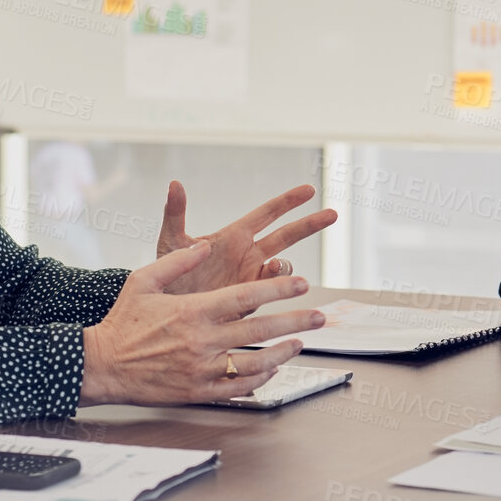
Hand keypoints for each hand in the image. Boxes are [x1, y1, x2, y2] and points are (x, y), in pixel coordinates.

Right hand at [81, 243, 326, 405]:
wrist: (100, 365)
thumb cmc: (122, 321)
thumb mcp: (143, 280)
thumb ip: (178, 261)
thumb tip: (205, 244)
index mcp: (194, 311)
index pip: (247, 296)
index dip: (278, 288)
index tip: (301, 283)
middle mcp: (202, 340)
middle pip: (260, 330)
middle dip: (295, 321)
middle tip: (319, 315)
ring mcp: (201, 369)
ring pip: (255, 363)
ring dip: (282, 354)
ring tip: (299, 344)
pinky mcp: (198, 391)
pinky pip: (238, 387)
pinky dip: (259, 380)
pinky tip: (271, 370)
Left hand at [156, 181, 336, 293]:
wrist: (166, 317)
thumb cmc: (167, 275)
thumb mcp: (171, 243)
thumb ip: (175, 214)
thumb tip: (174, 183)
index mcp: (234, 237)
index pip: (267, 213)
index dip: (288, 201)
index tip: (309, 190)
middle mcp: (248, 256)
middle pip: (287, 236)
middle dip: (310, 225)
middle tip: (333, 214)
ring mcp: (252, 280)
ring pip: (283, 270)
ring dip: (285, 268)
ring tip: (274, 268)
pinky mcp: (251, 304)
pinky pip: (274, 296)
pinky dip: (279, 294)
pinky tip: (275, 295)